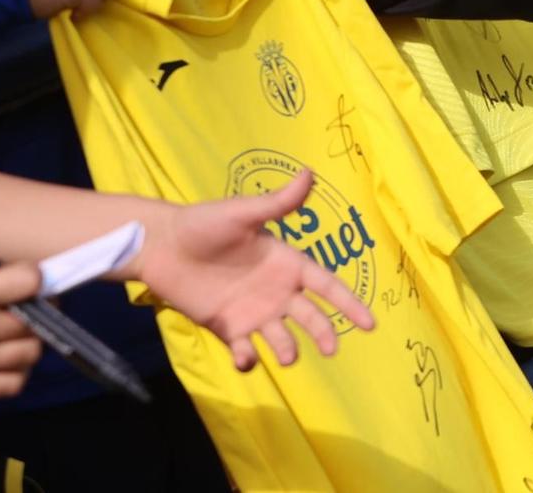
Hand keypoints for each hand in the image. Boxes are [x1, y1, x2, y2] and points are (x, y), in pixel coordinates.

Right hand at [0, 263, 41, 396]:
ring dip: (29, 341)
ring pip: (30, 352)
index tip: (29, 279)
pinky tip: (5, 360)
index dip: (34, 277)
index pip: (28, 282)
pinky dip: (16, 372)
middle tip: (26, 306)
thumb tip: (21, 283)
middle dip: (35, 309)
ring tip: (15, 334)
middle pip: (34, 320)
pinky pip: (12, 385)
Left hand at [133, 171, 375, 369]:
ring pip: (281, 338)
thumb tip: (310, 173)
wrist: (161, 246)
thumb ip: (277, 203)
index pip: (326, 285)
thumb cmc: (202, 224)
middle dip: (324, 333)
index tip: (371, 324)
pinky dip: (248, 359)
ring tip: (288, 356)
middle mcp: (276, 291)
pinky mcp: (227, 328)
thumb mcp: (242, 213)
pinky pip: (245, 351)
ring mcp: (252, 312)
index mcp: (286, 263)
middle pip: (310, 317)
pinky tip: (245, 357)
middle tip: (331, 349)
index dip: (349, 303)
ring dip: (288, 350)